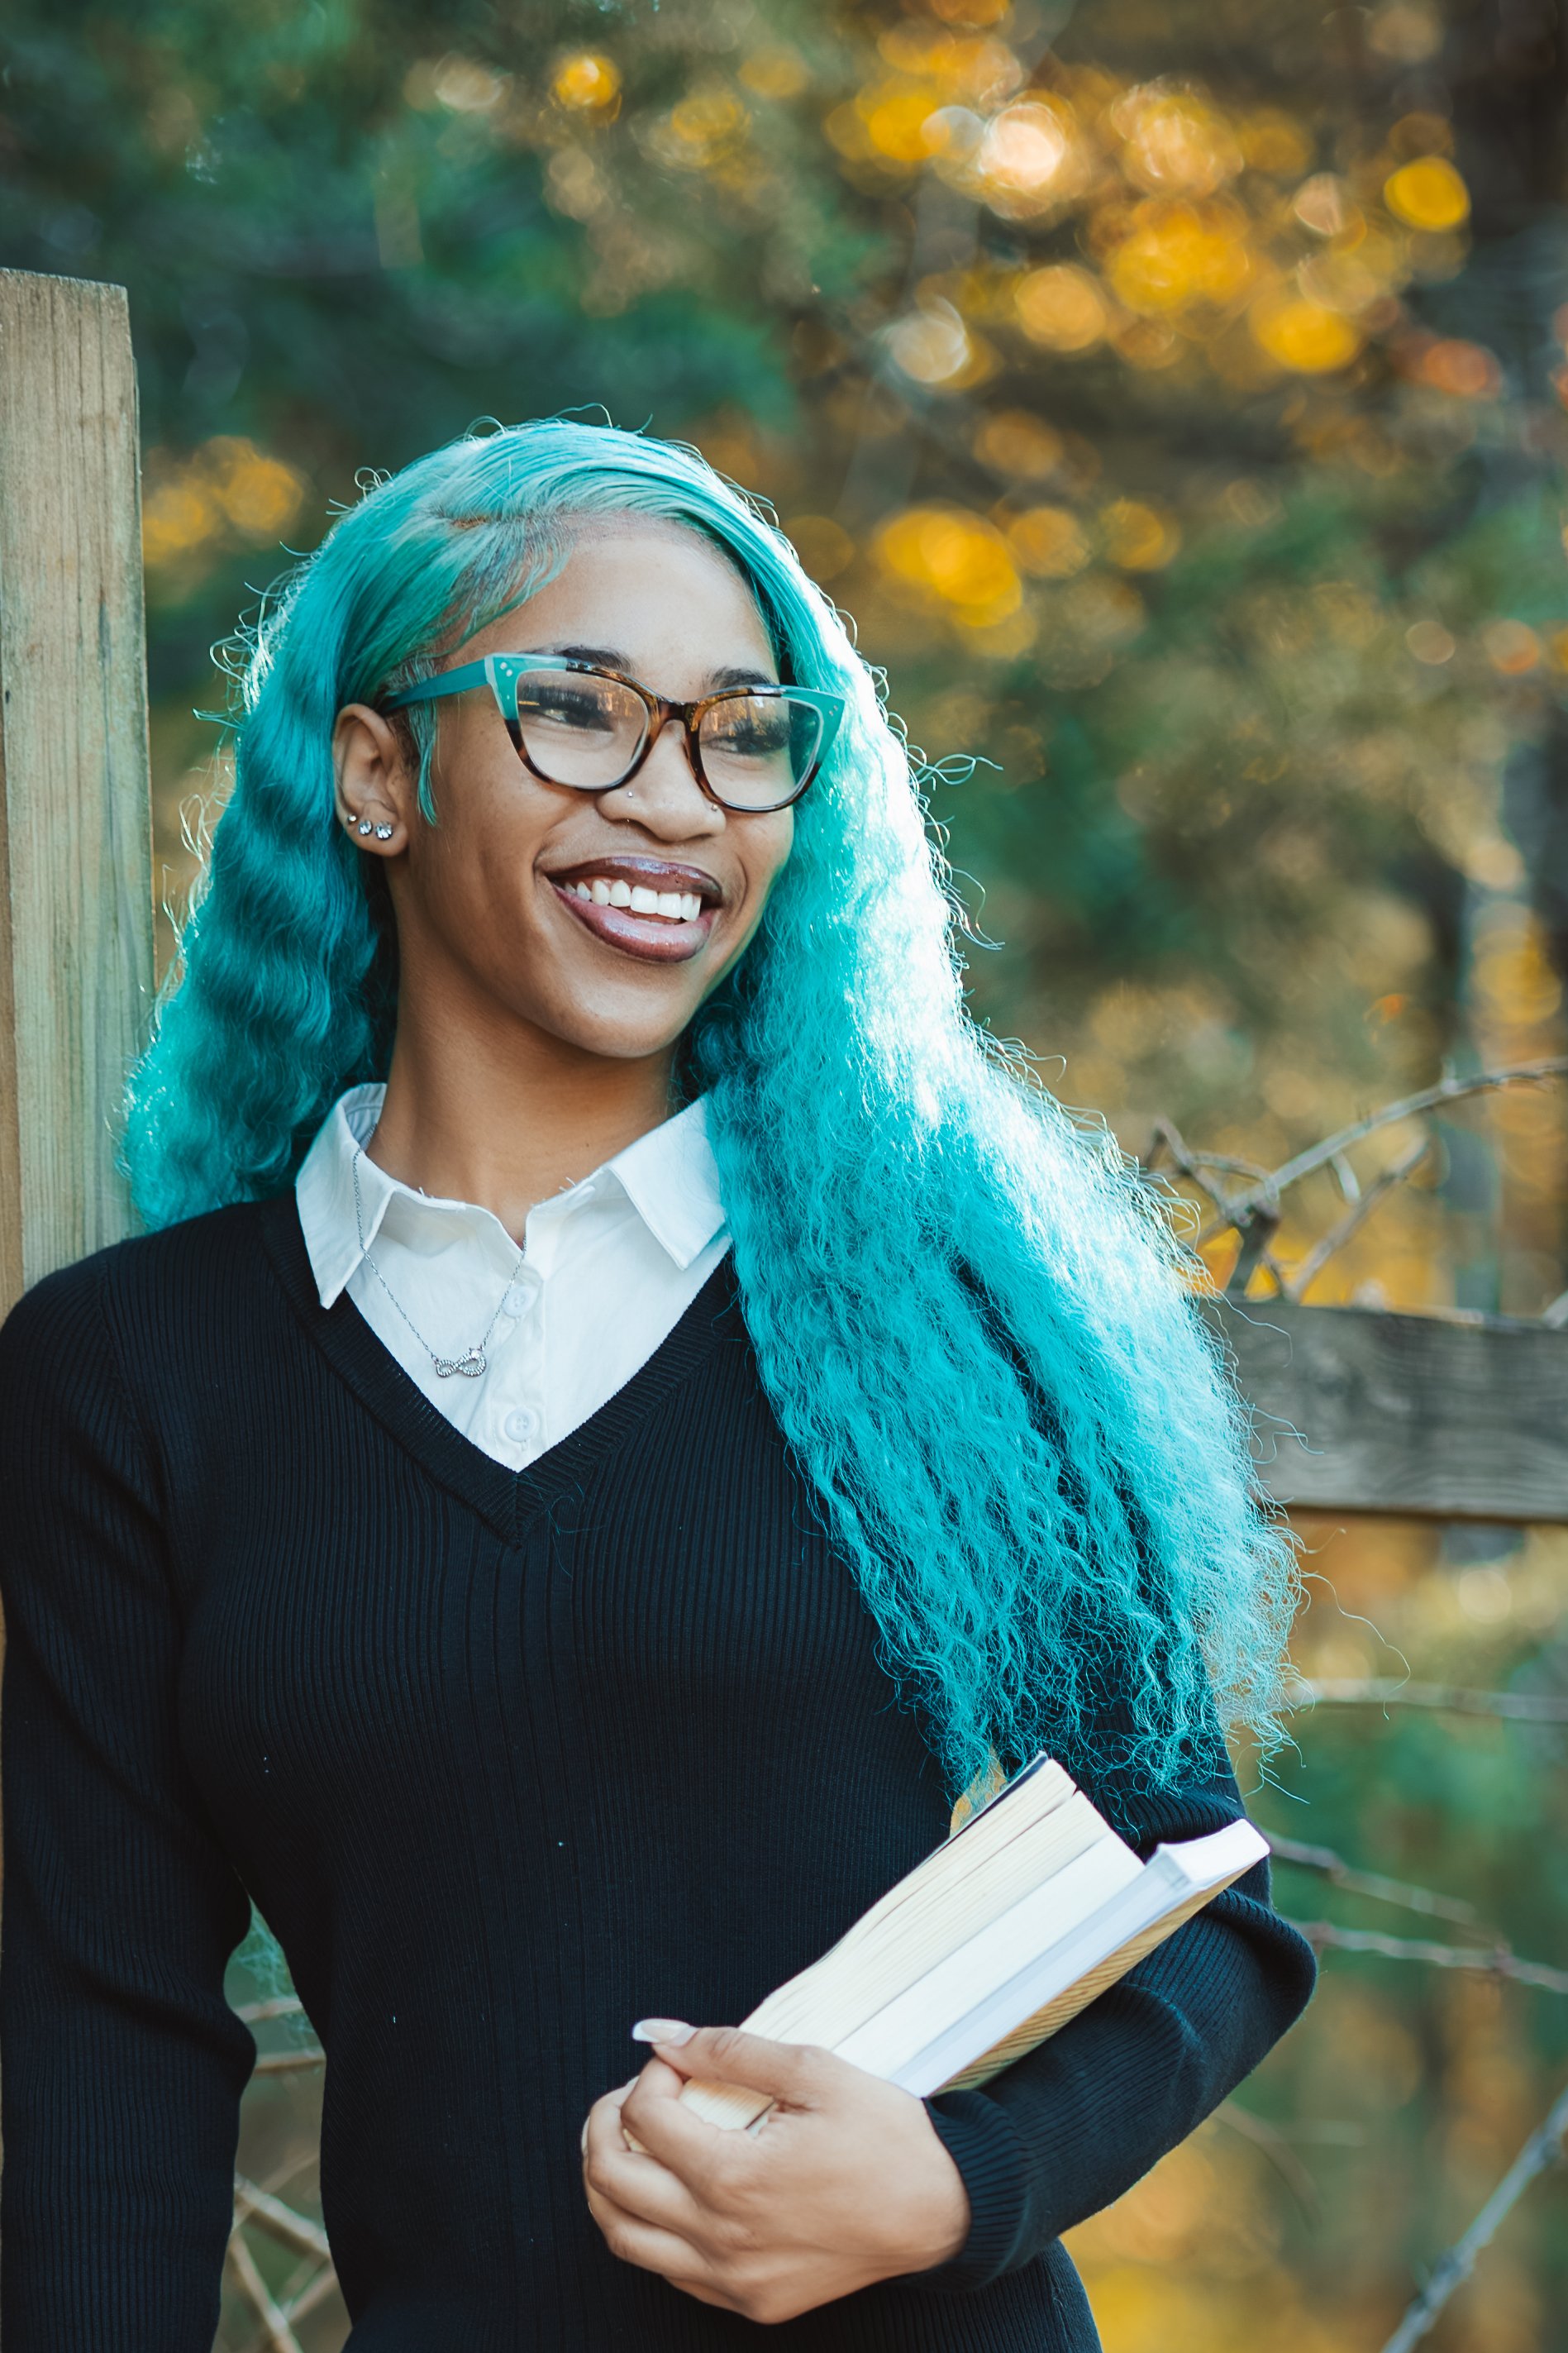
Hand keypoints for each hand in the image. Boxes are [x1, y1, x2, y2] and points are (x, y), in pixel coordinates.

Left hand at [580, 2024, 970, 2323]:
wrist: (937, 2214)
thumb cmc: (884, 2138)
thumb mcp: (814, 2070)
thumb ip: (729, 2049)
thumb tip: (660, 2033)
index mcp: (735, 2178)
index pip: (644, 2119)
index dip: (650, 2075)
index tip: (677, 2060)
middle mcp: (721, 2240)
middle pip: (611, 2182)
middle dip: (604, 2124)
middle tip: (629, 2095)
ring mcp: (731, 2281)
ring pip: (623, 2238)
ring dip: (609, 2183)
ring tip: (628, 2142)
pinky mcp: (748, 2304)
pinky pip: (666, 2271)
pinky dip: (647, 2228)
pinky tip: (669, 2193)